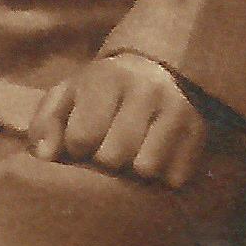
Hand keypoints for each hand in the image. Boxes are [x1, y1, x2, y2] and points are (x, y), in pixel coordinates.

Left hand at [26, 52, 211, 185]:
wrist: (160, 68)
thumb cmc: (102, 90)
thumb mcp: (67, 95)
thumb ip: (46, 122)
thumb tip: (45, 156)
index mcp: (108, 77)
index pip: (83, 136)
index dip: (75, 147)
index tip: (80, 142)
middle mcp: (146, 91)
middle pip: (114, 156)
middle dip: (104, 160)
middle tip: (107, 150)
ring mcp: (178, 111)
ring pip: (146, 169)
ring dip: (133, 170)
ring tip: (131, 154)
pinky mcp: (200, 133)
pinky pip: (174, 177)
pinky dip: (161, 176)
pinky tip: (155, 157)